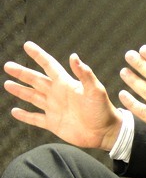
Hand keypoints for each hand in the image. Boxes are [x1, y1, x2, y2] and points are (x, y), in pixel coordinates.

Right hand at [3, 41, 121, 150]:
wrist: (105, 132)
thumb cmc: (102, 109)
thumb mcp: (95, 90)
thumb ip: (84, 74)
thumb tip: (74, 56)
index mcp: (67, 84)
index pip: (50, 65)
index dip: (39, 55)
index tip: (28, 45)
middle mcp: (58, 94)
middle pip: (36, 80)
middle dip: (22, 73)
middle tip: (8, 65)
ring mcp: (54, 108)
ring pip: (33, 97)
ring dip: (20, 90)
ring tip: (7, 84)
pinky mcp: (53, 123)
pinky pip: (35, 118)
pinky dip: (25, 115)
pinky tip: (15, 111)